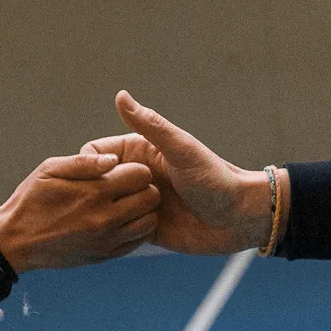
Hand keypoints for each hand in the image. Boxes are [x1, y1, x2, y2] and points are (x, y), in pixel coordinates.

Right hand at [0, 151, 158, 272]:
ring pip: (149, 220)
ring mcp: (107, 240)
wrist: (16, 242)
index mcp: (93, 192)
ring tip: (124, 204)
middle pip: (151, 197)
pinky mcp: (105, 255)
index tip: (122, 170)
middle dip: (143, 187)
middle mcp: (105, 217)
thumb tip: (114, 159)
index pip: (140, 174)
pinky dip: (135, 229)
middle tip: (126, 187)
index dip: (134, 168)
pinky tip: (119, 221)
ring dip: (142, 210)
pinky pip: (137, 241)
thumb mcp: (49, 170)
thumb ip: (84, 162)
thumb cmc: (31, 200)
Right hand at [82, 91, 270, 254]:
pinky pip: (119, 231)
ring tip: (141, 218)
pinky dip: (119, 234)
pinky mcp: (144, 227)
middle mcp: (135, 176)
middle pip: (96, 183)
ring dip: (112, 216)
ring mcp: (139, 202)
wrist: (239, 218)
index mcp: (138, 151)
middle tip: (124, 203)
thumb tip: (120, 95)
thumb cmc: (215, 178)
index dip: (91, 165)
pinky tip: (133, 236)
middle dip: (98, 194)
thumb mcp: (181, 150)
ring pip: (105, 209)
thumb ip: (150, 125)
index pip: (95, 153)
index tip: (103, 178)